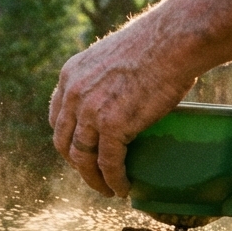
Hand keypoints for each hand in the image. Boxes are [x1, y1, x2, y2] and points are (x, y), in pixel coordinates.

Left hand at [49, 28, 196, 196]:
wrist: (173, 41)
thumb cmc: (157, 43)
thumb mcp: (115, 56)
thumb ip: (106, 76)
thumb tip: (123, 91)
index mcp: (71, 74)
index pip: (58, 116)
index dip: (67, 138)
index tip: (80, 150)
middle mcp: (73, 93)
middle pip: (64, 141)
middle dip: (77, 164)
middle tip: (94, 175)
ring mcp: (90, 111)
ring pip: (82, 158)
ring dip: (93, 179)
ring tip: (107, 189)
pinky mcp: (112, 126)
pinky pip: (108, 163)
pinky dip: (114, 180)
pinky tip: (122, 188)